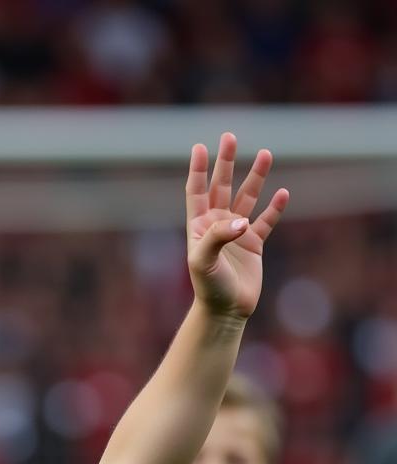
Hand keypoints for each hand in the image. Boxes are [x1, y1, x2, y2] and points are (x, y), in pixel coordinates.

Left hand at [185, 133, 288, 320]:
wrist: (225, 310)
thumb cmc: (209, 287)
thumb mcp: (204, 261)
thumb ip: (219, 237)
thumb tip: (242, 222)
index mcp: (199, 227)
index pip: (196, 191)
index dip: (198, 169)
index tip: (200, 147)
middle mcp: (217, 225)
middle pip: (222, 186)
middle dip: (226, 163)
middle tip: (230, 137)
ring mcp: (236, 233)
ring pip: (247, 198)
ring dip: (256, 177)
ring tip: (266, 154)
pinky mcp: (254, 244)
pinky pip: (267, 220)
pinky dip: (275, 207)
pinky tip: (282, 193)